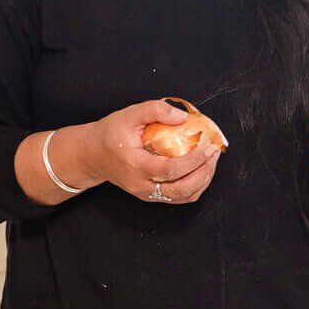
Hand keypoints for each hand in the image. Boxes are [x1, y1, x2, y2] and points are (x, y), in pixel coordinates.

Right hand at [81, 99, 223, 204]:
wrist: (93, 155)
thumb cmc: (111, 134)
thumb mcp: (129, 114)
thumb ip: (155, 110)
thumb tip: (182, 118)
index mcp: (135, 165)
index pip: (170, 170)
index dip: (194, 160)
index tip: (208, 146)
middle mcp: (141, 185)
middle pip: (181, 189)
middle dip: (204, 172)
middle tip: (214, 152)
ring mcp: (147, 194)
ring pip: (184, 197)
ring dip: (203, 180)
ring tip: (211, 160)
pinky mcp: (152, 196)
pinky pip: (180, 198)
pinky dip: (196, 185)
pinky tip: (202, 169)